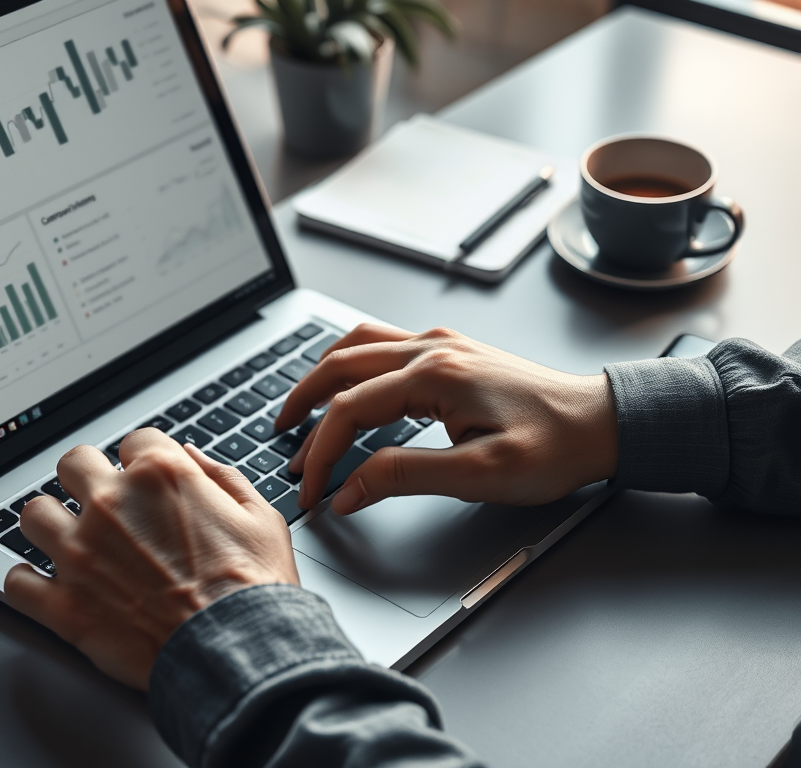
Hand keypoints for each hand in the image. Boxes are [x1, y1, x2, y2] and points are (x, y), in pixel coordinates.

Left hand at [4, 429, 298, 690]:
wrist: (238, 653)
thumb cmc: (254, 589)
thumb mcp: (260, 516)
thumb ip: (222, 476)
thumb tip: (192, 455)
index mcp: (161, 475)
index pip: (135, 440)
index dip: (145, 460)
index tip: (148, 479)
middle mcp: (113, 504)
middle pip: (73, 463)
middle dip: (88, 478)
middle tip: (103, 500)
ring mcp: (81, 553)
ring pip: (34, 514)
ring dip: (51, 524)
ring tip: (69, 539)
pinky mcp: (65, 605)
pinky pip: (17, 582)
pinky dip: (29, 584)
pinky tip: (47, 586)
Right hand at [275, 324, 617, 512]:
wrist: (602, 422)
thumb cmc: (554, 447)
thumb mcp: (479, 474)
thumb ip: (404, 477)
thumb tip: (349, 489)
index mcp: (434, 375)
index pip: (349, 410)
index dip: (322, 452)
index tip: (311, 489)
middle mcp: (431, 349)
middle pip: (340, 366)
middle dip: (303, 405)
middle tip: (282, 440)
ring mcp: (440, 344)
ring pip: (357, 344)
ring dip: (321, 375)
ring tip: (300, 407)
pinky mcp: (450, 350)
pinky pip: (382, 343)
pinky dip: (350, 364)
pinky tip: (347, 385)